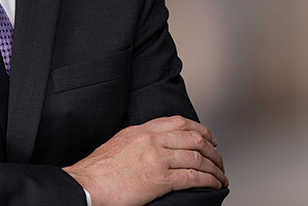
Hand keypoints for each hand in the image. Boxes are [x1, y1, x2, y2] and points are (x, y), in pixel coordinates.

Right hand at [62, 115, 226, 205]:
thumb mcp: (119, 143)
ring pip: (198, 157)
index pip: (178, 122)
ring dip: (214, 167)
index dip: (199, 129)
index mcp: (142, 130)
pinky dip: (208, 180)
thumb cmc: (98, 170)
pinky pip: (193, 177)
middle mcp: (152, 140)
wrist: (87, 184)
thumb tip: (154, 146)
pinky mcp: (160, 179)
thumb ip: (139, 140)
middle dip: (212, 149)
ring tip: (220, 175)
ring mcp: (157, 158)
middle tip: (219, 158)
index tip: (208, 137)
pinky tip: (214, 184)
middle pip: (193, 137)